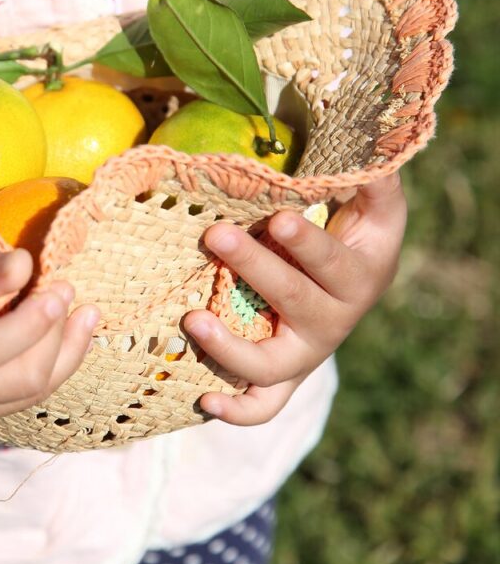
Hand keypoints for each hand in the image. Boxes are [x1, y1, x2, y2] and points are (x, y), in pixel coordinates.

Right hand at [0, 248, 99, 429]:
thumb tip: (28, 265)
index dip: (31, 323)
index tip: (60, 288)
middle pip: (20, 378)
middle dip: (55, 336)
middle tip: (68, 291)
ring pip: (32, 392)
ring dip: (65, 352)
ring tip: (86, 314)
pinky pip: (26, 395)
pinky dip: (55, 364)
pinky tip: (71, 333)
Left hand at [182, 173, 406, 425]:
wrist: (346, 292)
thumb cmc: (350, 238)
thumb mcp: (372, 208)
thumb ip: (370, 181)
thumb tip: (366, 153)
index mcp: (358, 276)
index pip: (334, 263)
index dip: (309, 245)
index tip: (282, 218)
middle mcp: (332, 321)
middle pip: (295, 302)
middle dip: (255, 268)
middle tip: (216, 235)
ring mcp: (303, 355)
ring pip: (272, 365)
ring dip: (232, 348)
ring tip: (192, 320)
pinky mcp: (280, 378)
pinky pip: (262, 406)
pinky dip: (237, 411)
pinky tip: (204, 401)